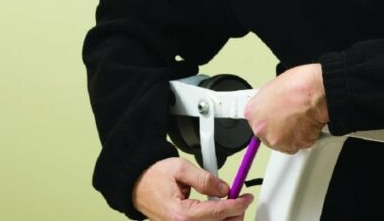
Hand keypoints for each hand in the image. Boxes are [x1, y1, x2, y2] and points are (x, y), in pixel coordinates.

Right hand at [133, 157, 252, 220]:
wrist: (138, 184)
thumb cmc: (154, 177)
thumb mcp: (180, 168)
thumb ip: (204, 179)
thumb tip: (223, 188)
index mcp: (181, 214)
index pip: (217, 213)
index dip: (237, 205)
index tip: (246, 198)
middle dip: (235, 215)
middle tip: (241, 201)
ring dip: (227, 220)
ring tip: (231, 205)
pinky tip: (219, 212)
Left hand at [244, 63, 328, 153]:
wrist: (315, 91)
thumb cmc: (299, 84)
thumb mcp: (274, 87)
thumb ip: (269, 102)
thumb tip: (273, 106)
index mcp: (252, 112)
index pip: (256, 121)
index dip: (269, 119)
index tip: (275, 118)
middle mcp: (261, 129)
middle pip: (267, 135)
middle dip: (279, 129)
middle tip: (290, 117)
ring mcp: (276, 139)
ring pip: (283, 143)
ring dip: (291, 135)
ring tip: (301, 118)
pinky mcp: (293, 146)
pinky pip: (299, 144)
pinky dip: (304, 137)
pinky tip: (308, 123)